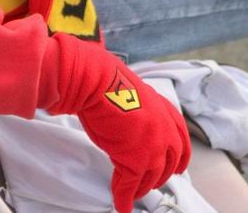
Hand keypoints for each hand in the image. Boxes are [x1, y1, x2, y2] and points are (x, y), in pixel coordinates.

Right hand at [50, 38, 190, 212]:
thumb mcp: (136, 94)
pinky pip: (130, 186)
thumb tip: (134, 123)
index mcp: (166, 113)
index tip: (179, 168)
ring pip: (150, 178)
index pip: (181, 142)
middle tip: (150, 182)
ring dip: (141, 188)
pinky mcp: (135, 162)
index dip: (180, 159)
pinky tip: (121, 204)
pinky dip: (124, 198)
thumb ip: (143, 113)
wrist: (101, 83)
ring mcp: (152, 150)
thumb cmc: (111, 83)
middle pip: (167, 165)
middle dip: (159, 176)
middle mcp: (164, 133)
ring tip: (132, 193)